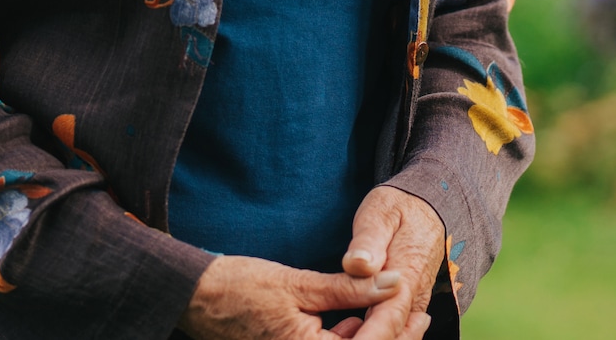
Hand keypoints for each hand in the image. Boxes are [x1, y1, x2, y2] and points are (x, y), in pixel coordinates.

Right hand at [179, 254, 406, 339]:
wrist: (195, 297)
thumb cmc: (241, 287)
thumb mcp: (300, 284)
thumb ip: (350, 287)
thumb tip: (394, 281)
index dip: (397, 333)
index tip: (418, 312)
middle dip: (393, 339)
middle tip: (419, 317)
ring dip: (374, 339)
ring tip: (393, 311)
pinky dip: (349, 339)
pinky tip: (358, 319)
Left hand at [337, 186, 443, 339]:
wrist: (430, 206)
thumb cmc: (399, 207)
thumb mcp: (381, 212)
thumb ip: (368, 241)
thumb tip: (356, 265)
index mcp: (407, 276)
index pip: (388, 320)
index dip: (366, 339)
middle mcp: (415, 297)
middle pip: (395, 336)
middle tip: (336, 339)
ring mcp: (415, 304)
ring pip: (398, 336)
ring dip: (371, 339)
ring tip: (341, 336)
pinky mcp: (410, 306)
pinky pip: (398, 331)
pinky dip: (378, 335)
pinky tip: (353, 333)